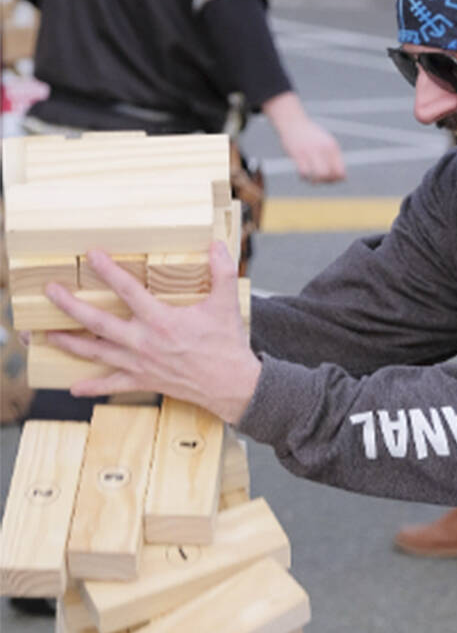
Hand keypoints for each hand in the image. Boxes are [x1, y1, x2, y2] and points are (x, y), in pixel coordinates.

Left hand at [44, 242, 260, 423]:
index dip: (108, 271)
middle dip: (71, 307)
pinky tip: (74, 387)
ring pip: (98, 352)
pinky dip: (93, 387)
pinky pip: (113, 385)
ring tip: (49, 334)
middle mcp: (144, 342)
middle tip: (51, 292)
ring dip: (71, 343)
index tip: (92, 254)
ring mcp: (141, 364)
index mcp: (162, 320)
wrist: (231, 385)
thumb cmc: (227, 345)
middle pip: (99, 323)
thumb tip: (217, 245)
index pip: (128, 291)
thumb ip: (221, 273)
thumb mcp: (226, 304)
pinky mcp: (144, 381)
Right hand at [263, 91, 345, 182]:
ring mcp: (310, 151)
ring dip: (315, 182)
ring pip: (318, 176)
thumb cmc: (311, 136)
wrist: (293, 122)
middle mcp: (323, 149)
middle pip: (330, 175)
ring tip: (312, 179)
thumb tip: (343, 178)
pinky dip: (304, 178)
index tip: (331, 180)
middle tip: (321, 180)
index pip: (340, 171)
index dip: (337, 180)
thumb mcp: (327, 143)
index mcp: (332, 147)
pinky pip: (304, 173)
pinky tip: (304, 175)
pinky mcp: (298, 154)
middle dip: (326, 182)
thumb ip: (335, 158)